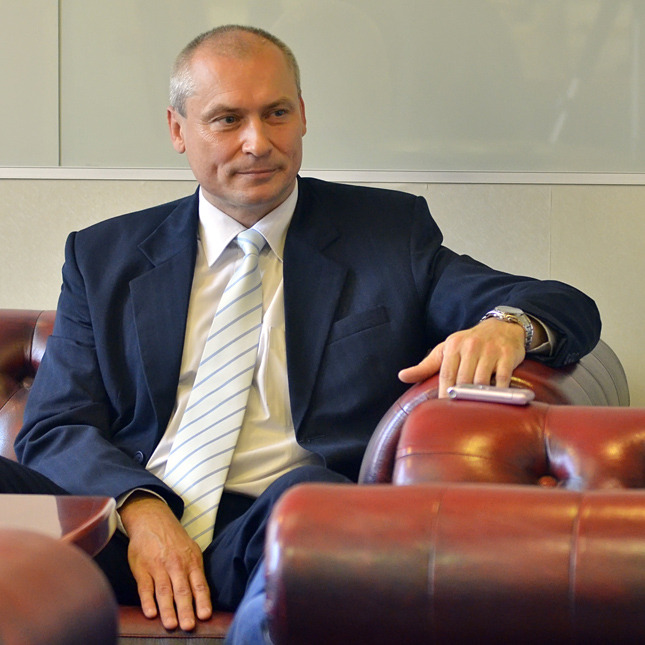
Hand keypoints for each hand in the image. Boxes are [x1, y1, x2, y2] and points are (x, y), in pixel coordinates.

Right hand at [118, 493, 211, 630]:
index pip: (199, 584)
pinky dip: (147, 601)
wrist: (152, 520)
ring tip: (171, 625)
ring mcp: (158, 567)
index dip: (202, 600)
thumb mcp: (190, 550)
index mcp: (191, 561)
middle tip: (188, 626)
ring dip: (167, 609)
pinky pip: (145, 587)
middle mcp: (176, 565)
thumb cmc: (174, 539)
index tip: (205, 615)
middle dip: (186, 609)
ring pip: (164, 591)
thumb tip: (203, 595)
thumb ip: (195, 571)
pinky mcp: (142, 569)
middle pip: (182, 590)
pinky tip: (150, 613)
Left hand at [398, 318, 526, 397]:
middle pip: (463, 379)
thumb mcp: (445, 351)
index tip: (442, 408)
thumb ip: (425, 366)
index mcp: (453, 346)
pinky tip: (496, 399)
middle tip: (459, 413)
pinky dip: (499, 391)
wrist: (501, 327)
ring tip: (476, 408)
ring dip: (479, 396)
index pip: (446, 374)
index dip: (444, 393)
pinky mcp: (507, 355)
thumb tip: (401, 377)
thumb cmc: (469, 343)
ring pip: (481, 381)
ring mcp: (490, 350)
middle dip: (461, 396)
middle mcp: (471, 346)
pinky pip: (502, 378)